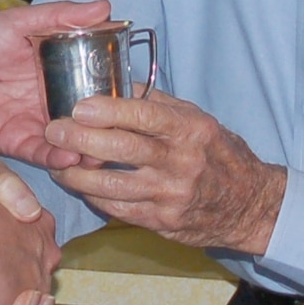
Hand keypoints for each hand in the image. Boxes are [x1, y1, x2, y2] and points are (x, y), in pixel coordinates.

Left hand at [0, 0, 111, 168]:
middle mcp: (52, 95)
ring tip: (102, 148)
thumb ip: (58, 16)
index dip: (116, 84)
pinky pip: (44, 153)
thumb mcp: (17, 22)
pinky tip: (71, 155)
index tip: (135, 88)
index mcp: (58, 66)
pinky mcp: (18, 141)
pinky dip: (59, 157)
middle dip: (109, 124)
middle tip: (127, 128)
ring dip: (89, 146)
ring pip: (72, 138)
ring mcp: (37, 120)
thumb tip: (104, 6)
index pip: (96, 77)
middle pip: (89, 113)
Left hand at [44, 90, 286, 253]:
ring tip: (56, 162)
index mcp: (190, 130)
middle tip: (54, 130)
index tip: (79, 106)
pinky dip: (94, 196)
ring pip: (114, 185)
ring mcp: (172, 195)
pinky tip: (78, 184)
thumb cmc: (217, 153)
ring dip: (78, 173)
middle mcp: (182, 163)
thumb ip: (156, 102)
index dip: (109, 110)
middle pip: (125, 149)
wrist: (249, 205)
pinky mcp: (162, 221)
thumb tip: (115, 82)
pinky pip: (118, 209)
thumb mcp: (196, 118)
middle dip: (83, 139)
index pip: (146, 115)